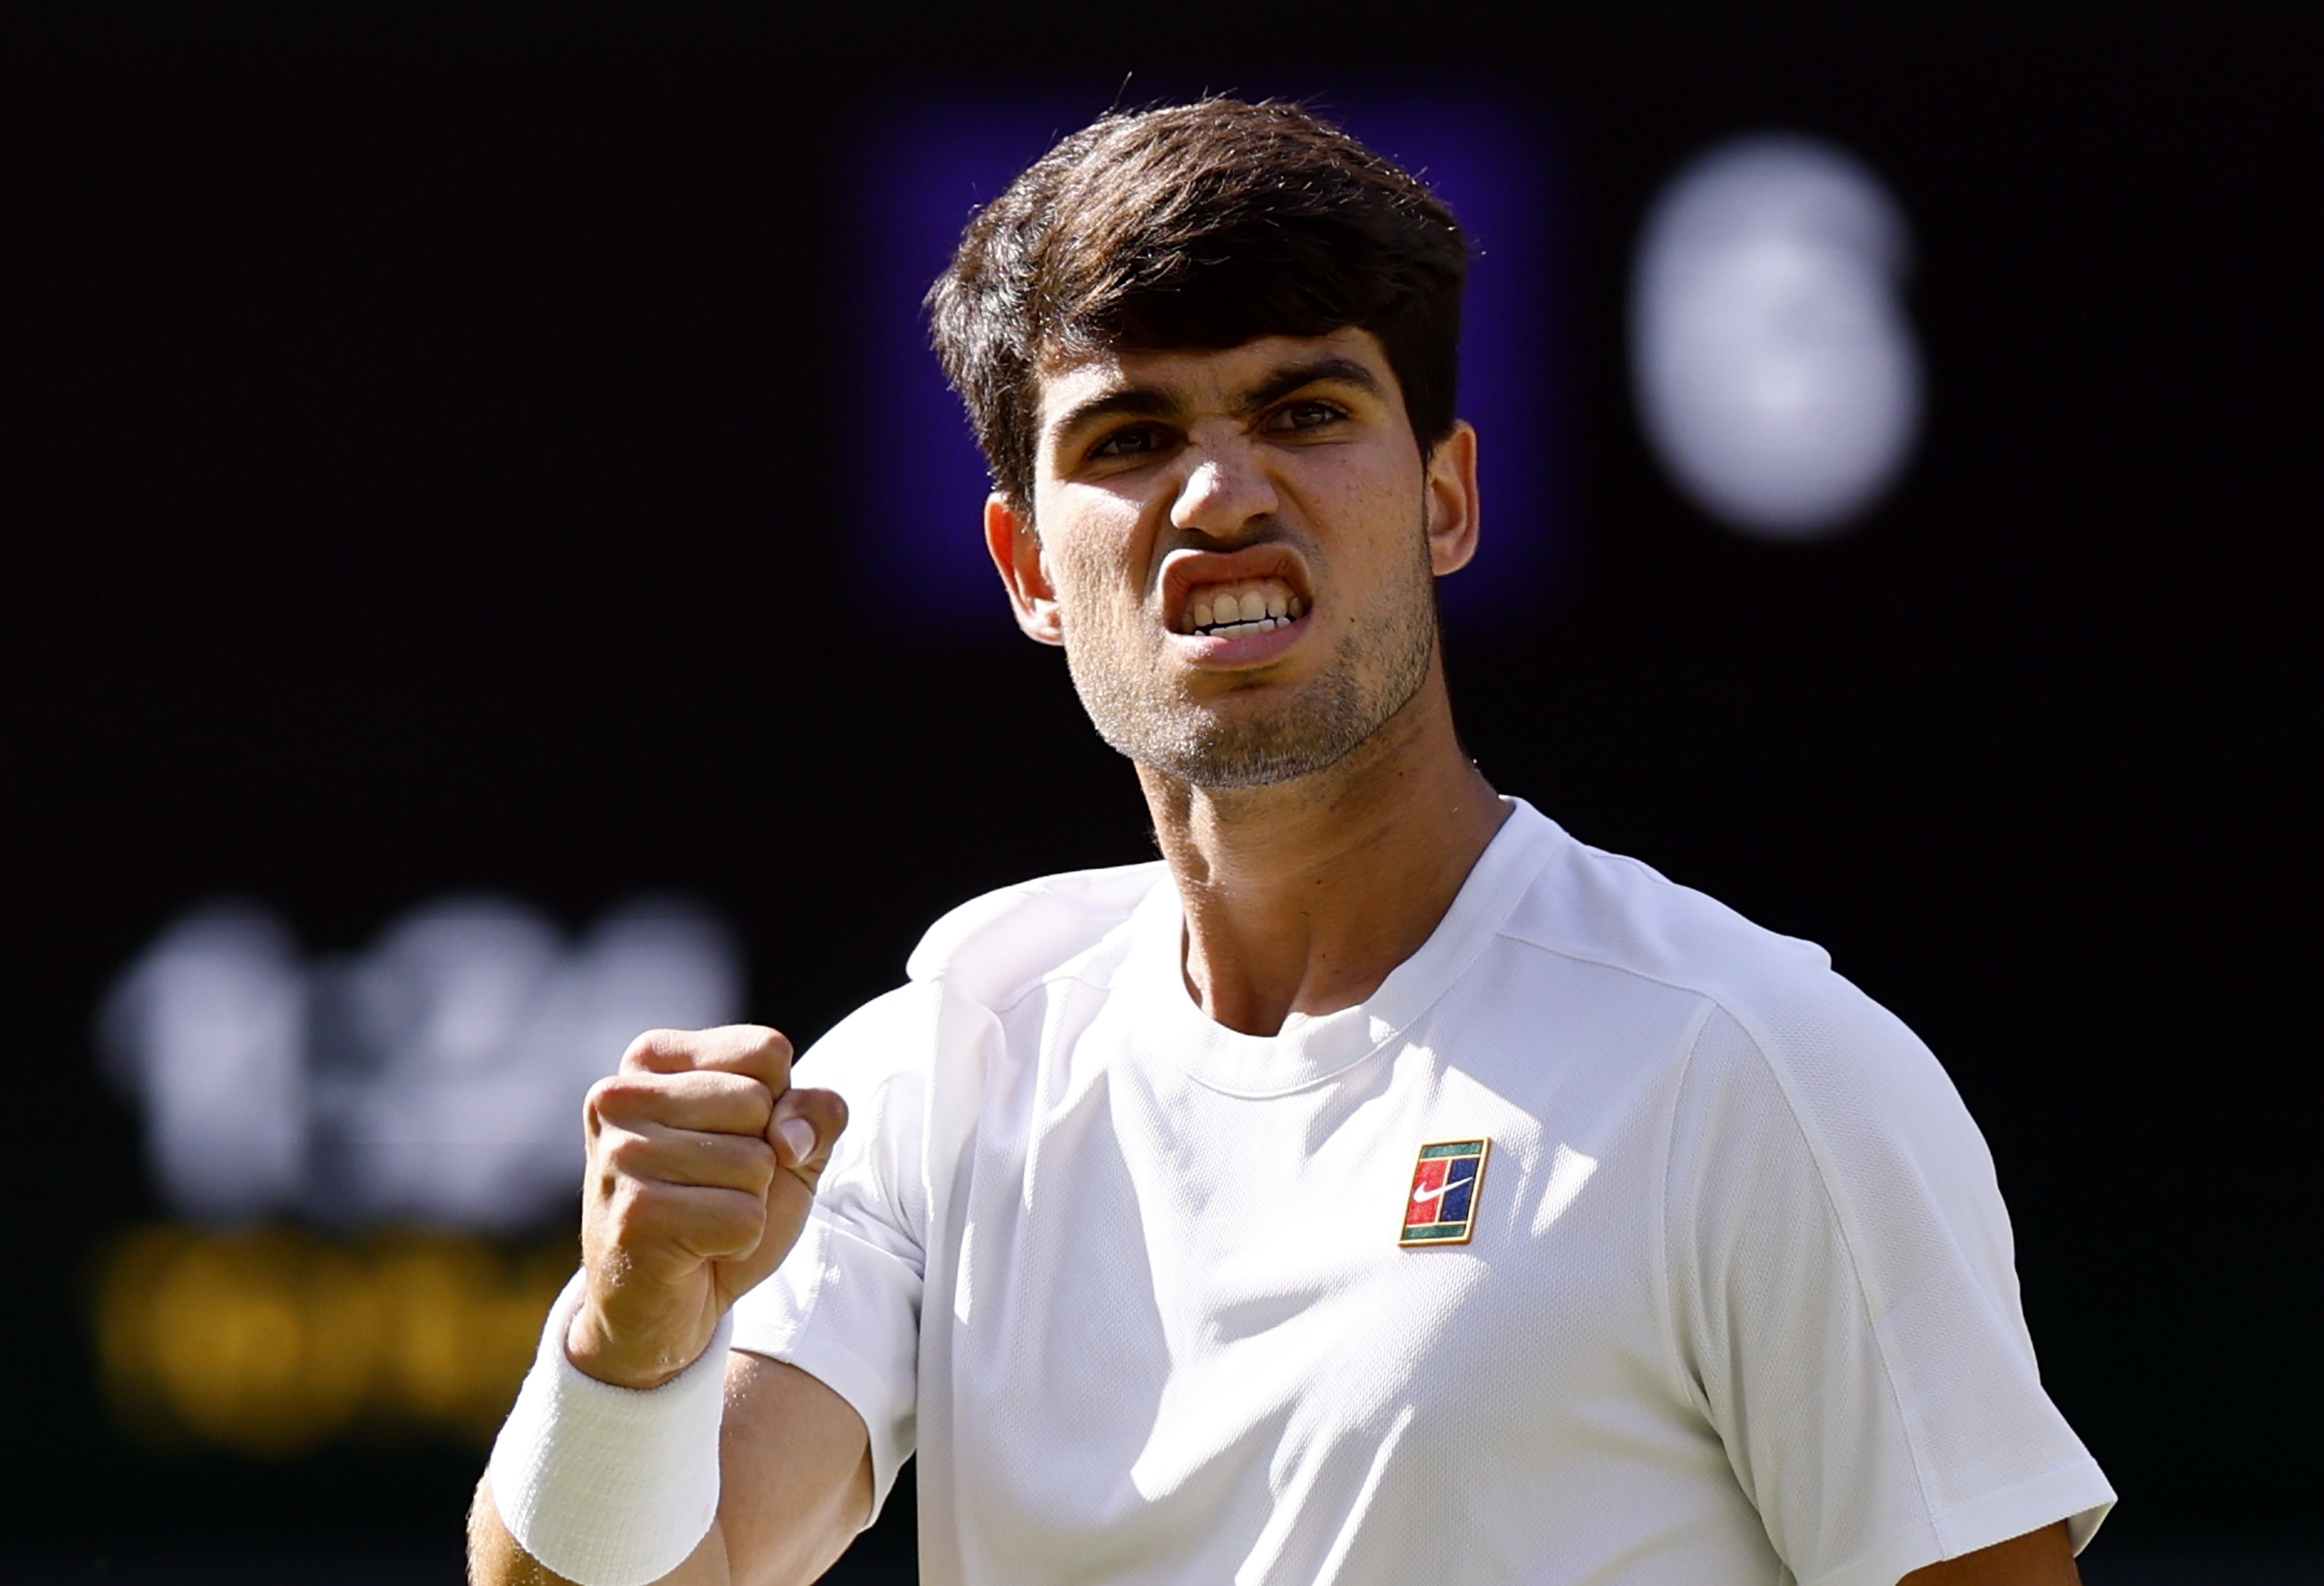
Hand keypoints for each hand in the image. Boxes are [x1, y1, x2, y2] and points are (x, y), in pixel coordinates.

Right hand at [565, 1025, 846, 1389]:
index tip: (733, 1138)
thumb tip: (790, 1137)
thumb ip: (814, 1111)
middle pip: (759, 1104)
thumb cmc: (719, 1205)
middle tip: (711, 1188)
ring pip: (754, 1163)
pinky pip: (744, 1218)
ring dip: (748, 1204)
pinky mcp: (634, 1216)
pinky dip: (738, 1242)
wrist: (660, 1305)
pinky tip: (694, 1250)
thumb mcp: (784, 1145)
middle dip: (761, 1157)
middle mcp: (620, 1096)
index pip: (767, 1051)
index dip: (777, 1104)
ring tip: (700, 1218)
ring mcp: (621, 1155)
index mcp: (652, 1059)